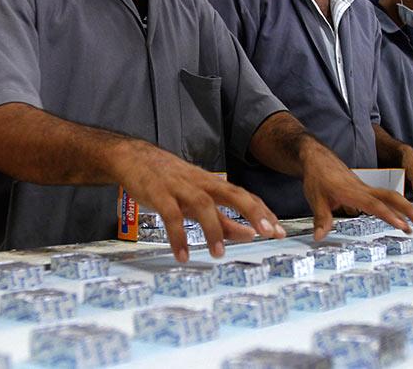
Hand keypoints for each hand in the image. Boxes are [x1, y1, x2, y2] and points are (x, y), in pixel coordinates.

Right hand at [112, 140, 284, 261]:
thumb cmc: (169, 180)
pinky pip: (170, 215)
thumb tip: (249, 235)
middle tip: (267, 234)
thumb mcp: (198, 198)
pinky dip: (178, 235)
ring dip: (212, 228)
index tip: (280, 231)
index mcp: (211, 183)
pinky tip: (183, 254)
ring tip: (219, 254)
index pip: (244, 195)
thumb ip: (222, 219)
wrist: (133, 157)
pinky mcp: (158, 193)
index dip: (262, 212)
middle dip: (251, 212)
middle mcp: (200, 183)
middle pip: (231, 193)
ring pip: (202, 204)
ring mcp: (179, 187)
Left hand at [299, 142, 412, 239]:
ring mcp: (364, 187)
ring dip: (404, 208)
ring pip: (389, 195)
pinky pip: (383, 196)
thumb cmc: (316, 177)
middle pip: (389, 197)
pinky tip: (401, 215)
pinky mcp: (364, 188)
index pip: (373, 205)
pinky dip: (395, 205)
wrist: (317, 158)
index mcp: (351, 192)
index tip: (403, 226)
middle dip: (407, 210)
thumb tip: (319, 237)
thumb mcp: (315, 199)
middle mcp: (362, 189)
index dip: (388, 215)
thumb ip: (321, 219)